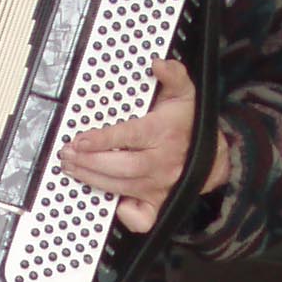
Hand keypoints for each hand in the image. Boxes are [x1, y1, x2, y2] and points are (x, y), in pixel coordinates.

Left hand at [60, 57, 227, 232]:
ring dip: (92, 179)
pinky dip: (124, 215)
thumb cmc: (190, 125)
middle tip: (67, 155)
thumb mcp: (185, 94)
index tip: (80, 140)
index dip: (102, 140)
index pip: (129, 137)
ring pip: (121, 187)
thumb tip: (159, 64)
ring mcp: (159, 186)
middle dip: (89, 162)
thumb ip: (173, 76)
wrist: (214, 158)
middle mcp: (161, 162)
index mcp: (163, 133)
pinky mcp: (158, 203)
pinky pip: (141, 218)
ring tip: (72, 168)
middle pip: (120, 167)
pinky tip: (107, 202)